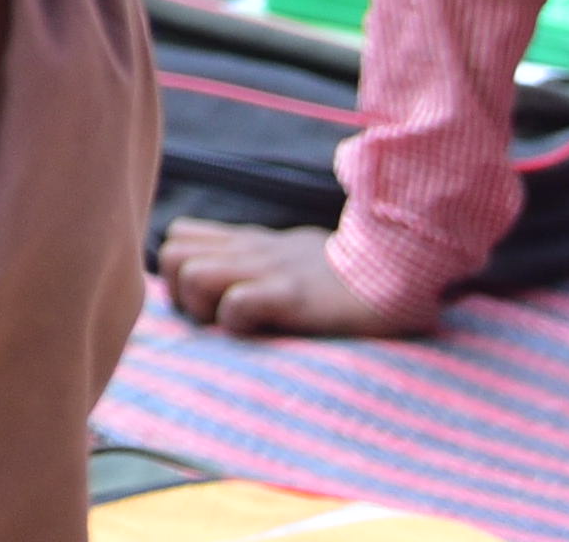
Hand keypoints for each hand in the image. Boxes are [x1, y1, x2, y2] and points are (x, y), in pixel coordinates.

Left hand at [157, 219, 428, 339]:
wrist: (397, 272)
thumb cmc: (347, 274)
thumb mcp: (293, 255)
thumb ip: (260, 261)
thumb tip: (235, 287)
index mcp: (248, 241)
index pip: (180, 235)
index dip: (178, 269)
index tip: (202, 300)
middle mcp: (249, 250)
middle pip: (170, 252)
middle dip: (177, 289)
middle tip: (210, 316)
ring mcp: (267, 270)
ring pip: (190, 273)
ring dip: (200, 305)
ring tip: (232, 324)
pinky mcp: (289, 296)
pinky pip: (235, 305)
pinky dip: (236, 324)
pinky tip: (261, 332)